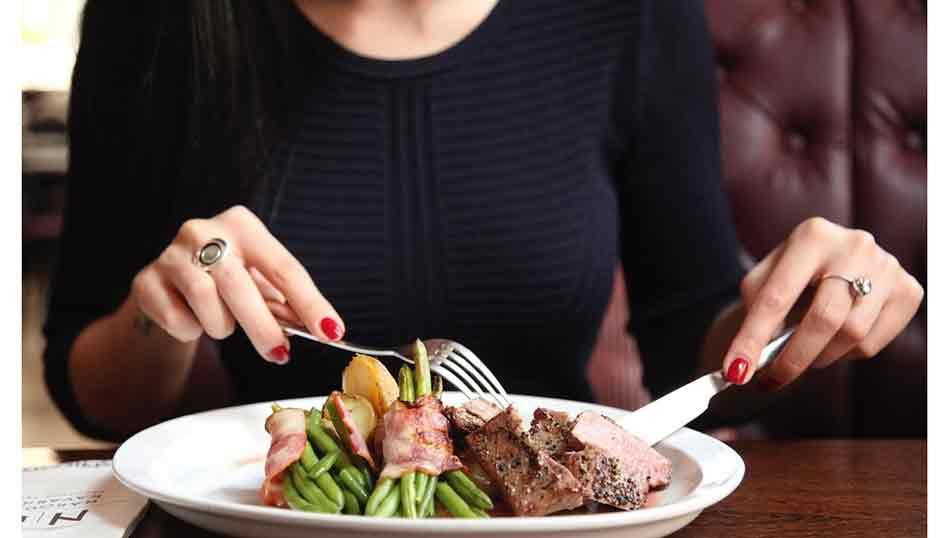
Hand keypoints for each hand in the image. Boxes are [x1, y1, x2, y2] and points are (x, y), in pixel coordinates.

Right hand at [130, 205, 343, 363]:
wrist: (170, 281)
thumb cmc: (227, 279)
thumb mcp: (260, 281)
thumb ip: (287, 302)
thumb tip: (324, 330)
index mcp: (243, 225)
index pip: (284, 268)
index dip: (310, 304)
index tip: (331, 332)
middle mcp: (204, 230)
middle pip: (240, 285)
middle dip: (264, 327)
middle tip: (280, 354)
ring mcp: (171, 254)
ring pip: (206, 302)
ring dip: (222, 325)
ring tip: (224, 322)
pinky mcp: (146, 280)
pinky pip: (177, 319)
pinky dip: (191, 330)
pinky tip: (192, 317)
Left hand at [722, 217, 923, 388]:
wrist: (834, 261)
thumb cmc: (793, 274)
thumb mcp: (766, 279)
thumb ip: (756, 312)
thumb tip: (745, 363)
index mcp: (811, 235)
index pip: (777, 297)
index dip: (753, 338)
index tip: (735, 371)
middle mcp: (855, 245)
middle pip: (824, 319)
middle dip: (793, 358)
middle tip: (772, 380)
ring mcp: (887, 267)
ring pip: (851, 335)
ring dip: (820, 356)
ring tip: (804, 352)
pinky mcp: (908, 290)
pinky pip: (872, 343)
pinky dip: (847, 353)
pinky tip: (835, 339)